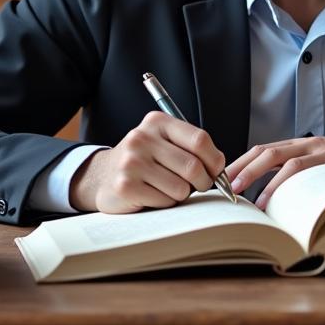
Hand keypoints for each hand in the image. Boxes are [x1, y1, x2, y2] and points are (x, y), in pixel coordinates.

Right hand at [69, 111, 226, 213]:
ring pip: (181, 188)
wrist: (103, 176)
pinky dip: (166, 203)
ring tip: (169, 188)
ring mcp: (132, 162)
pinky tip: (153, 195)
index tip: (217, 170)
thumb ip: (191, 148)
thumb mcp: (164, 142)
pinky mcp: (126, 186)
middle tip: (198, 186)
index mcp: (157, 122)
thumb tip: (222, 170)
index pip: (199, 140)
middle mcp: (142, 138)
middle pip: (193, 167)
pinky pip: (165, 201)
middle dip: (203, 182)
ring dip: (182, 194)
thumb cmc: (145, 160)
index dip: (215, 159)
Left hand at [225, 133, 324, 209]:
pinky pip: (306, 172)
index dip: (242, 162)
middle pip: (266, 151)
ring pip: (282, 160)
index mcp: (304, 146)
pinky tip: (278, 202)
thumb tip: (278, 201)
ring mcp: (323, 151)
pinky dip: (287, 186)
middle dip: (241, 168)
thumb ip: (305, 176)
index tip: (224, 178)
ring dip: (260, 179)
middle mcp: (310, 145)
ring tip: (247, 199)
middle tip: (224, 186)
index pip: (264, 150)